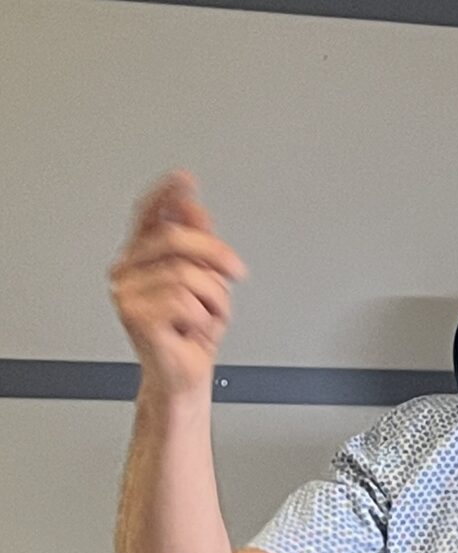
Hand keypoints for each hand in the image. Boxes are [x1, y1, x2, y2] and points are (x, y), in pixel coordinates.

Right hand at [110, 173, 245, 397]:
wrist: (183, 374)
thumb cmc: (191, 331)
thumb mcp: (207, 281)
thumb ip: (200, 243)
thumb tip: (194, 207)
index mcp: (143, 256)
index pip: (148, 215)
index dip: (165, 194)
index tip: (184, 178)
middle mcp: (129, 269)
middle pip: (176, 237)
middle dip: (216, 254)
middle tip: (235, 273)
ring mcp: (127, 291)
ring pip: (189, 274)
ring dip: (214, 298)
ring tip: (205, 316)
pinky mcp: (135, 314)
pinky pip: (186, 301)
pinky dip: (203, 317)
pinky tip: (191, 329)